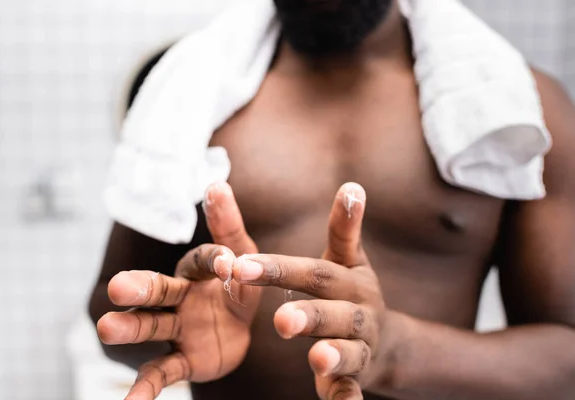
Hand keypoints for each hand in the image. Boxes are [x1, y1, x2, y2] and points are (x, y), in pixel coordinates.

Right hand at [96, 183, 261, 399]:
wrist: (240, 327)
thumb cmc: (239, 284)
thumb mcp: (244, 254)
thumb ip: (229, 225)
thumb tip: (215, 182)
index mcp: (199, 268)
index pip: (205, 260)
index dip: (216, 261)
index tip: (228, 264)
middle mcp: (181, 295)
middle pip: (158, 290)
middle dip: (140, 288)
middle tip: (119, 287)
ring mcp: (178, 327)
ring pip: (151, 326)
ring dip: (130, 328)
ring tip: (104, 328)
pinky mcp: (183, 357)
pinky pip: (162, 372)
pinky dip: (145, 387)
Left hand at [231, 183, 387, 399]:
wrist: (388, 341)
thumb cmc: (352, 293)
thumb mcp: (349, 261)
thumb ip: (344, 229)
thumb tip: (352, 185)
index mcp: (351, 281)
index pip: (314, 273)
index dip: (279, 269)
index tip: (240, 263)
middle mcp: (360, 312)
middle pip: (335, 313)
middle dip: (309, 315)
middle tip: (279, 319)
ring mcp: (362, 347)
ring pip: (349, 351)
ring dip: (334, 355)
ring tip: (316, 360)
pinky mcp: (358, 377)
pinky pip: (352, 390)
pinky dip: (346, 399)